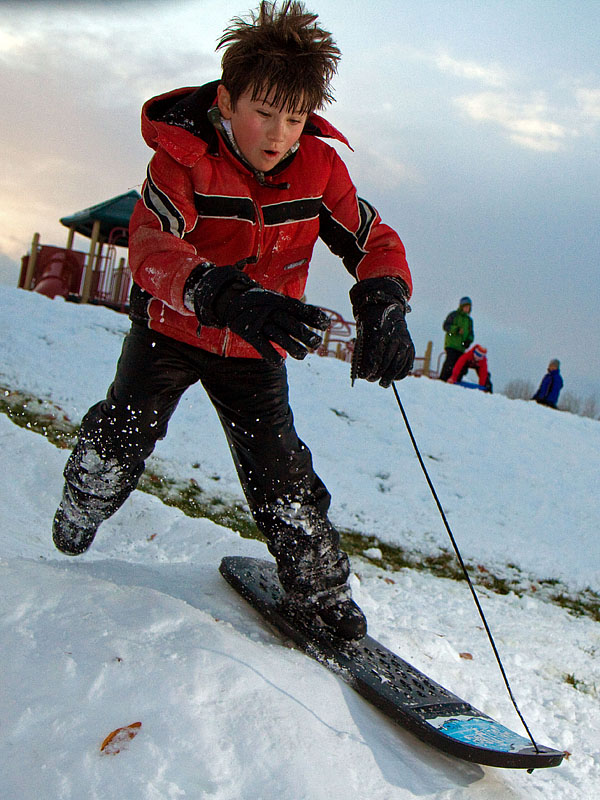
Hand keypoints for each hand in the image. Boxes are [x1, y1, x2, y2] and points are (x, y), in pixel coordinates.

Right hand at [186, 262, 329, 362]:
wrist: (230, 299)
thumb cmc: (260, 303)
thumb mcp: (277, 301)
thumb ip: (295, 310)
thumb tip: (321, 320)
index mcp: (279, 301)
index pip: (299, 308)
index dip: (312, 316)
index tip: (325, 324)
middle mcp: (271, 310)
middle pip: (290, 323)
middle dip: (304, 333)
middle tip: (317, 343)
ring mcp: (259, 321)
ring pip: (278, 335)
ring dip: (292, 346)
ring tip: (303, 355)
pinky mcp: (248, 332)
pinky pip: (261, 345)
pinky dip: (270, 354)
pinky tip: (280, 362)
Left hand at [350, 277, 414, 387]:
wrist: (386, 309)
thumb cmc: (371, 324)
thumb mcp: (364, 334)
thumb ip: (364, 354)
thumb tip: (362, 374)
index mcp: (382, 332)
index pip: (376, 354)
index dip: (370, 368)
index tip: (364, 377)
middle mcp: (395, 337)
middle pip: (388, 361)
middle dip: (379, 374)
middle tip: (371, 380)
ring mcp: (405, 341)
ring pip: (399, 363)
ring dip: (390, 376)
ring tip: (383, 384)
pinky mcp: (410, 346)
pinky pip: (408, 363)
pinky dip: (401, 373)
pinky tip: (395, 379)